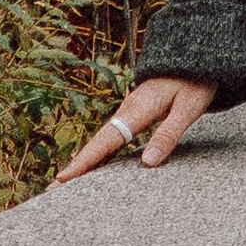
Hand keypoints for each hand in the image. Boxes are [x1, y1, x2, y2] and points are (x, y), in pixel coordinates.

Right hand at [56, 75, 213, 179]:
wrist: (195, 56)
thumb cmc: (194, 82)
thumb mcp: (188, 109)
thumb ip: (168, 134)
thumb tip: (148, 163)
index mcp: (137, 110)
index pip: (105, 141)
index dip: (85, 162)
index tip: (63, 178)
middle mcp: (127, 111)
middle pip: (96, 143)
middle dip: (74, 167)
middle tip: (51, 190)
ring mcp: (128, 112)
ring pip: (101, 141)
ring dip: (84, 161)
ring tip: (64, 183)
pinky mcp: (134, 113)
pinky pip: (112, 137)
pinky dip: (98, 153)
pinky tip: (94, 166)